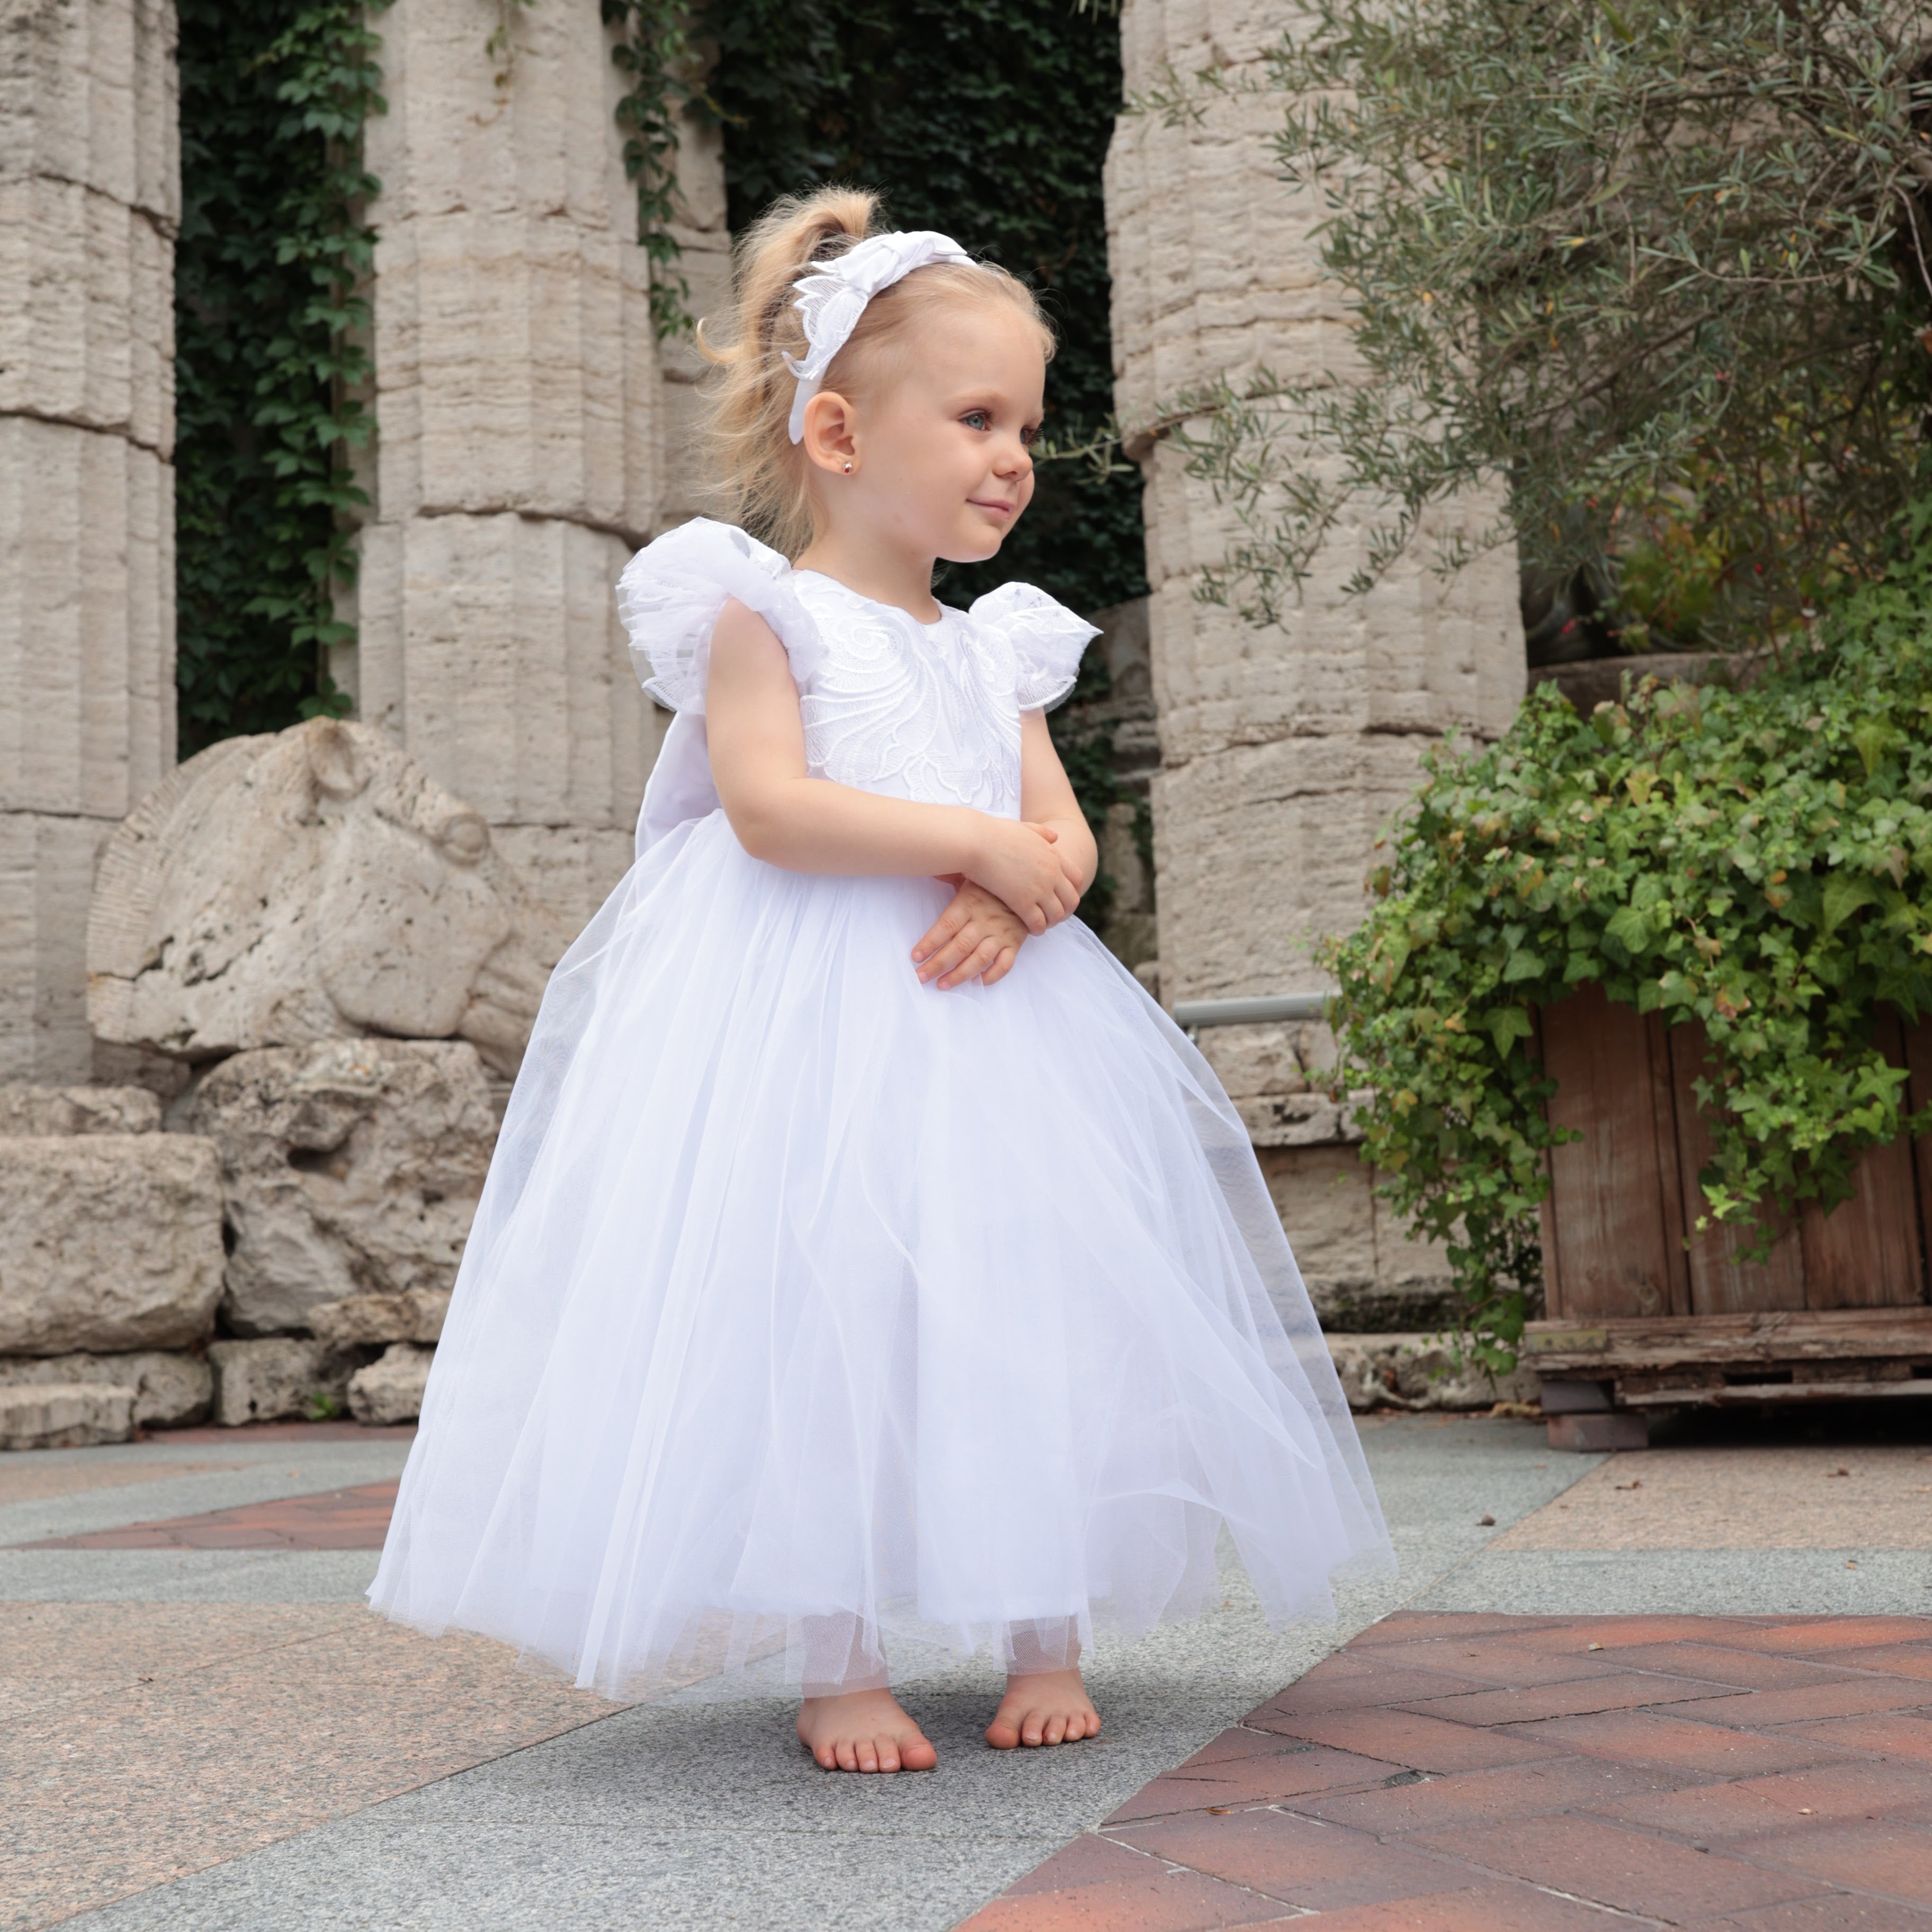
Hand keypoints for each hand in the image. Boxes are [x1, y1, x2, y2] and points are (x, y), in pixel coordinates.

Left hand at [912, 879, 1029, 988]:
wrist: (1030, 882)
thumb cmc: (992, 881)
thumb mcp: (970, 875)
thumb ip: (950, 877)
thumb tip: (931, 869)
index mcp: (969, 903)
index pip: (946, 927)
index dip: (929, 943)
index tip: (915, 957)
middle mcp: (984, 920)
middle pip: (958, 947)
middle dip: (937, 964)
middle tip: (921, 977)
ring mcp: (1001, 933)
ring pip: (979, 959)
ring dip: (959, 975)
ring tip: (943, 985)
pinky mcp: (1015, 942)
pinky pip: (1005, 964)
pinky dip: (992, 976)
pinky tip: (977, 982)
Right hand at [965, 819, 1081, 934]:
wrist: (975, 841)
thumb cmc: (993, 833)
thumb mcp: (1023, 828)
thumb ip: (1041, 833)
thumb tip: (1055, 836)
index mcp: (1053, 855)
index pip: (1076, 878)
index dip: (1072, 891)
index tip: (1061, 898)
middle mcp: (1052, 873)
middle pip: (1072, 900)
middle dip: (1065, 911)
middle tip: (1052, 916)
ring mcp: (1039, 889)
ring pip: (1057, 915)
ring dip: (1050, 922)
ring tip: (1041, 925)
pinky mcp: (1023, 902)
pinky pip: (1038, 923)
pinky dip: (1037, 929)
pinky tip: (1029, 929)